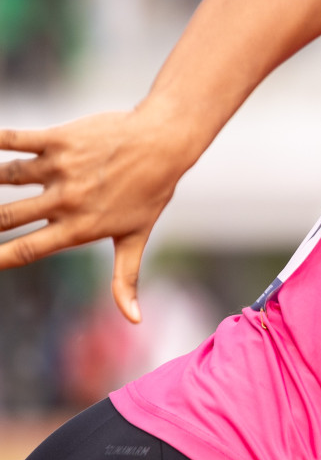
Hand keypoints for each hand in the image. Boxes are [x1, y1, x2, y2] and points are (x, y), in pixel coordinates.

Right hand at [0, 109, 189, 323]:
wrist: (164, 145)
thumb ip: (125, 278)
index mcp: (80, 227)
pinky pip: (16, 140)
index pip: (29, 249)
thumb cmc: (150, 193)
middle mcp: (66, 200)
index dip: (0, 258)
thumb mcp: (137, 237)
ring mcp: (61, 169)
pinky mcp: (60, 140)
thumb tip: (134, 319)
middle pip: (7, 215)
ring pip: (7, 177)